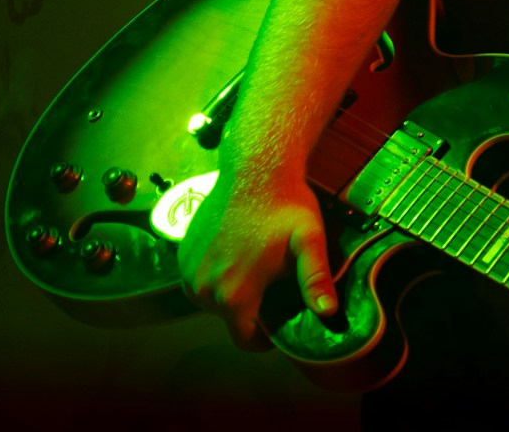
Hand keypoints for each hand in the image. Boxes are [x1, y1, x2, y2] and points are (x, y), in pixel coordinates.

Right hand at [179, 171, 337, 349]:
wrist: (254, 168)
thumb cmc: (286, 206)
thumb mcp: (309, 241)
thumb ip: (315, 280)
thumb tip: (327, 313)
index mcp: (234, 296)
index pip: (245, 340)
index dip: (265, 337)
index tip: (281, 322)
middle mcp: (203, 290)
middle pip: (230, 318)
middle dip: (251, 309)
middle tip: (273, 284)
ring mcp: (188, 272)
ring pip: (212, 300)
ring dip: (232, 292)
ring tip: (257, 267)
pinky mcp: (181, 255)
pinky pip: (198, 280)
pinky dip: (216, 275)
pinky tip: (237, 253)